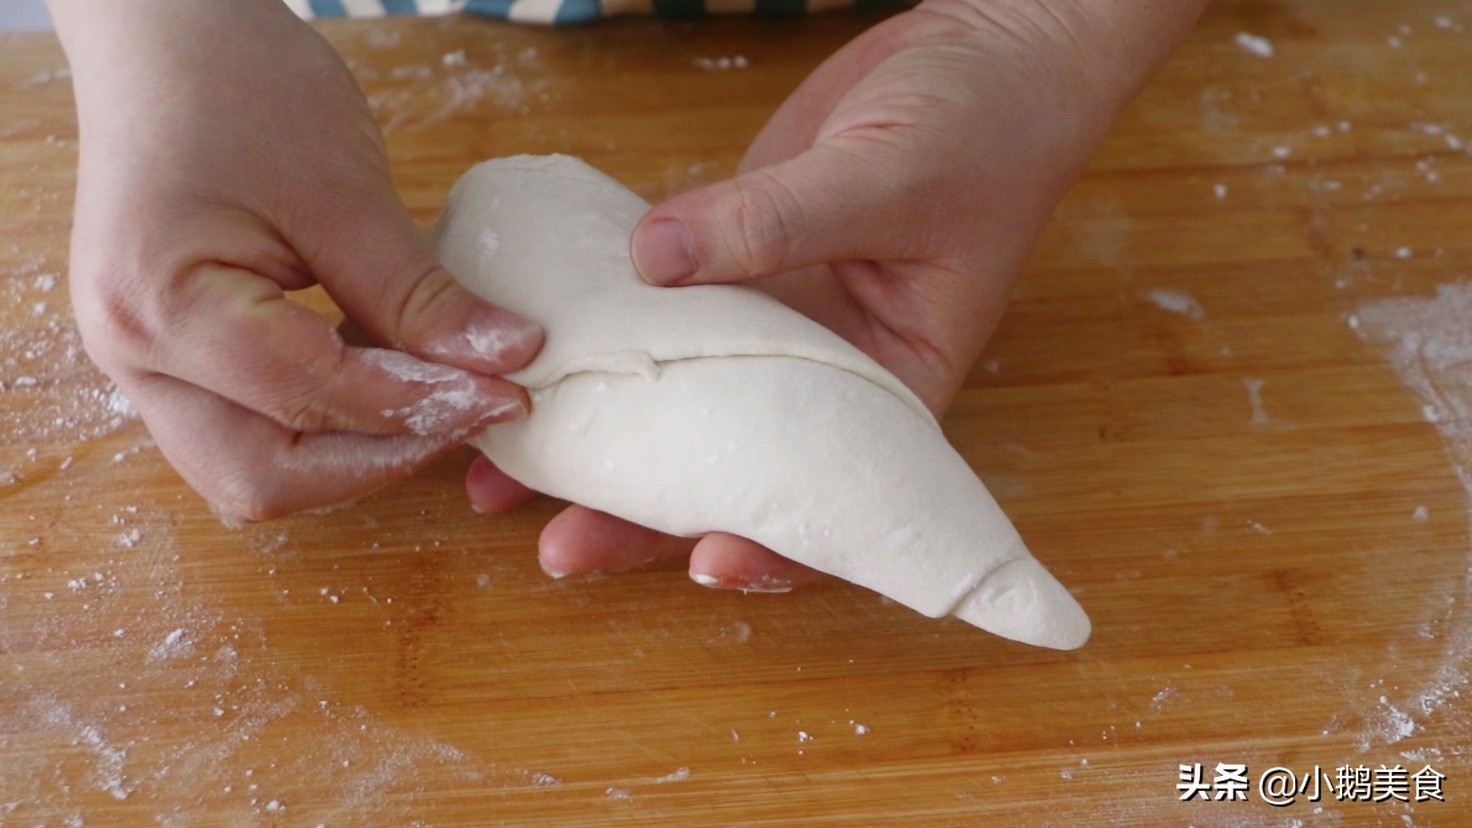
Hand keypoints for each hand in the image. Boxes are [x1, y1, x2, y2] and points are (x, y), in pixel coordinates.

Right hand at [51, 0, 542, 520]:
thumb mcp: (343, 191)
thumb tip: (510, 359)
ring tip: (436, 401)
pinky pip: (250, 431)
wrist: (165, 39)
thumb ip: (419, 294)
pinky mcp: (173, 360)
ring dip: (351, 455)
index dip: (421, 408)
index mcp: (161, 305)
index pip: (311, 399)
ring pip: (252, 470)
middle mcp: (132, 357)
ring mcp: (141, 366)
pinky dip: (324, 427)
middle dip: (378, 460)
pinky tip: (389, 384)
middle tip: (471, 413)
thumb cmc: (239, 88)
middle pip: (264, 475)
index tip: (507, 394)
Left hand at [467, 0, 1205, 585]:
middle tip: (562, 546)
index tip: (705, 564)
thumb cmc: (983, 130)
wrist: (976, 54)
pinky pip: (651, 314)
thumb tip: (649, 260)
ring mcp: (768, 322)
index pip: (832, 496)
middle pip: (729, 469)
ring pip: (674, 402)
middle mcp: (821, 375)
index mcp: (891, 389)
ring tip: (503, 481)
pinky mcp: (728, 264)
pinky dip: (595, 339)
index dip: (773, 544)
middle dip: (646, 515)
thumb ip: (775, 219)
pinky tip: (529, 360)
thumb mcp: (890, 179)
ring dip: (598, 442)